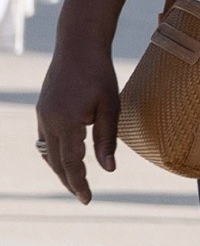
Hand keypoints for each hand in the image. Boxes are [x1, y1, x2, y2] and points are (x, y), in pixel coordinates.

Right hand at [33, 0, 133, 202]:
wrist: (78, 46)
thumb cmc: (100, 74)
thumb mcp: (111, 106)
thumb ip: (107, 139)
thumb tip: (108, 169)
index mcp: (66, 123)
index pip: (71, 163)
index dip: (79, 183)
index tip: (86, 200)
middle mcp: (49, 122)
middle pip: (56, 161)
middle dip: (69, 180)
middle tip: (82, 196)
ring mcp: (42, 115)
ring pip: (48, 152)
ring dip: (60, 168)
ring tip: (75, 181)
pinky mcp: (42, 109)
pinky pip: (45, 139)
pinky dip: (54, 152)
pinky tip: (64, 156)